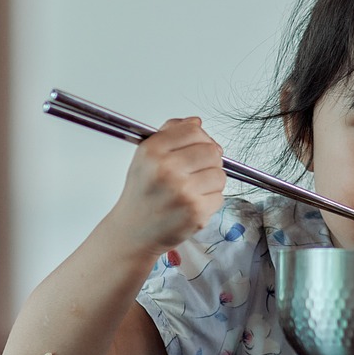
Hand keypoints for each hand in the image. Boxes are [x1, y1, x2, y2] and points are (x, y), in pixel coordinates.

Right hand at [107, 117, 226, 256]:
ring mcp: (183, 192)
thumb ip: (170, 134)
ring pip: (219, 174)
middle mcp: (166, 170)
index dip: (200, 138)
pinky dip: (209, 200)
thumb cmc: (142, 194)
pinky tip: (192, 204)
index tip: (197, 146)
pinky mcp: (196, 212)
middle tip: (196, 171)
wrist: (133, 232)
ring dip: (211, 182)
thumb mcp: (146, 157)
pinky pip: (219, 197)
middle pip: (211, 151)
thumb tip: (196, 122)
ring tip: (192, 189)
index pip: (193, 130)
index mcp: (152, 151)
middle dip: (208, 160)